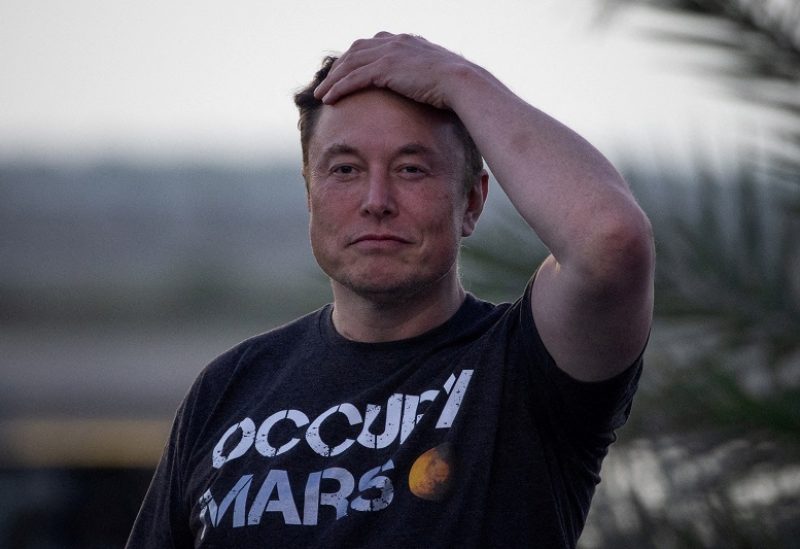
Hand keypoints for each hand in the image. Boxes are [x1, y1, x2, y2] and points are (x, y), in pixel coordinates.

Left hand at [313, 32, 471, 109]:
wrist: (461, 83)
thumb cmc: (453, 86)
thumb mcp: (435, 74)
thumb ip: (422, 74)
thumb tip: (423, 87)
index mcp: (404, 41)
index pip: (371, 45)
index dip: (354, 58)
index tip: (345, 71)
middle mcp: (394, 42)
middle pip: (355, 51)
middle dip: (339, 67)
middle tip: (326, 83)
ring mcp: (389, 53)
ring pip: (350, 64)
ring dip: (332, 80)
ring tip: (321, 94)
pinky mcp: (385, 68)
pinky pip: (354, 78)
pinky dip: (339, 88)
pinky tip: (328, 98)